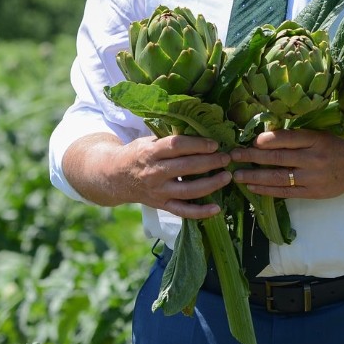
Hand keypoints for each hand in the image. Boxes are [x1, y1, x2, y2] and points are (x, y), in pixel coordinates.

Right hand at [115, 133, 232, 218]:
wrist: (115, 177)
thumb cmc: (137, 154)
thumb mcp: (148, 141)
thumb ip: (169, 139)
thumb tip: (200, 130)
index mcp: (150, 152)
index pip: (177, 146)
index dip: (198, 144)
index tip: (215, 144)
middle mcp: (154, 173)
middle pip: (187, 167)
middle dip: (211, 162)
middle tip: (227, 158)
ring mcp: (158, 191)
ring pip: (189, 191)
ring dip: (211, 184)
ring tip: (227, 177)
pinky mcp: (161, 205)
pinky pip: (183, 211)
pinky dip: (201, 212)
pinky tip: (217, 208)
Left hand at [232, 128, 343, 199]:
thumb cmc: (337, 146)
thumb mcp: (321, 134)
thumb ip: (298, 136)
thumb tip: (266, 136)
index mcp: (316, 140)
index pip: (288, 138)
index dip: (268, 140)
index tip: (251, 141)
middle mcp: (314, 159)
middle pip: (278, 158)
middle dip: (252, 157)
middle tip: (234, 156)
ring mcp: (313, 178)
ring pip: (279, 177)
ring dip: (255, 176)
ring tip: (237, 175)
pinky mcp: (312, 193)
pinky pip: (285, 192)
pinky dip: (267, 190)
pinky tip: (253, 187)